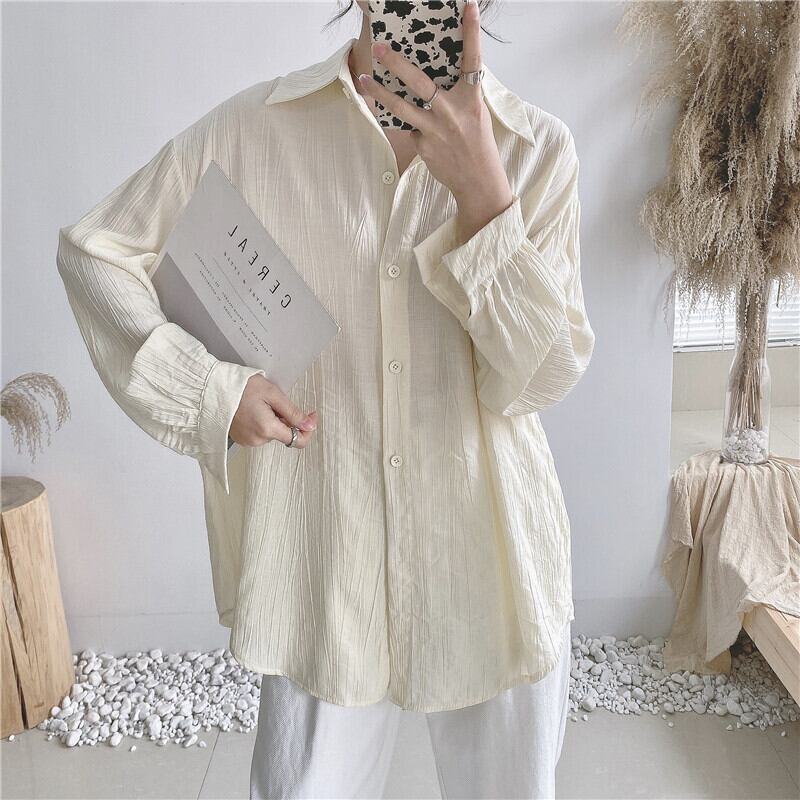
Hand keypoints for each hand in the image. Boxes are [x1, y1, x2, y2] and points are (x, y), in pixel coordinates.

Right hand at [229, 373, 316, 447]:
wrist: (214, 389)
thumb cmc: (240, 387)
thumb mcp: (273, 394)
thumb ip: (293, 412)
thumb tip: (309, 425)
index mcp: (267, 429)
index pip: (298, 441)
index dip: (308, 429)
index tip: (310, 416)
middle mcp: (258, 440)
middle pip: (284, 435)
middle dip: (286, 419)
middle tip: (276, 401)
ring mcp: (248, 441)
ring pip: (272, 433)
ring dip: (274, 421)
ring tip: (261, 403)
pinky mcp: (242, 439)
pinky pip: (260, 433)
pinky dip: (263, 423)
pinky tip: (254, 410)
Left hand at [357, 0, 514, 244]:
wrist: (477, 180)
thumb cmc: (477, 144)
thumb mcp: (475, 113)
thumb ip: (458, 93)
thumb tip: (433, 76)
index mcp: (471, 98)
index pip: (473, 59)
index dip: (472, 32)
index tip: (468, 6)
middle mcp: (453, 111)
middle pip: (420, 82)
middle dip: (397, 63)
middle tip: (380, 47)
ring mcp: (436, 129)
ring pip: (402, 106)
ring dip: (380, 92)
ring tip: (364, 80)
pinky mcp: (424, 145)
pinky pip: (405, 126)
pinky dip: (395, 118)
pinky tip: (380, 109)